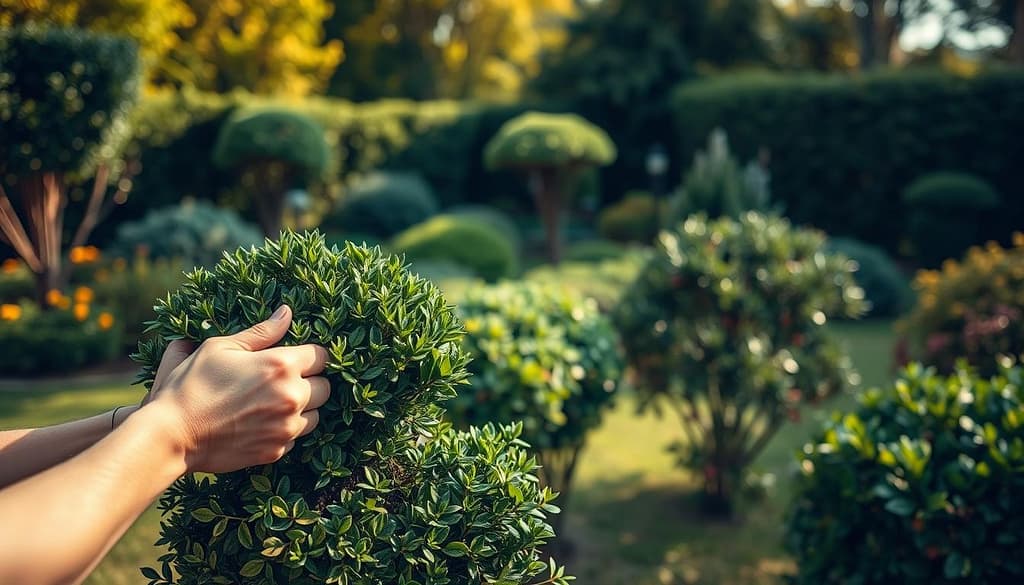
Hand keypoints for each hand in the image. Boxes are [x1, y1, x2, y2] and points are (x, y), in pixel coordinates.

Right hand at [147, 305, 329, 472]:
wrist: (173, 435)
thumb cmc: (192, 385)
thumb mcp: (222, 347)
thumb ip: (261, 332)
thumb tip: (286, 312)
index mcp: (281, 366)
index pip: (322, 356)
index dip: (310, 355)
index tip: (296, 358)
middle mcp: (291, 397)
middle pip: (325, 388)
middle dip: (309, 382)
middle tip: (282, 381)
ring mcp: (286, 428)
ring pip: (314, 415)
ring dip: (301, 408)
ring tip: (271, 403)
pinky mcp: (277, 451)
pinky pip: (295, 438)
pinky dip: (284, 430)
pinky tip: (260, 423)